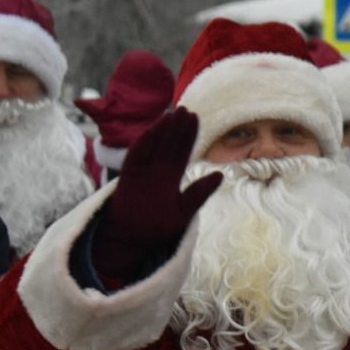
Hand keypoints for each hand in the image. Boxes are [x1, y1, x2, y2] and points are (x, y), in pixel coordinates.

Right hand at [91, 107, 221, 277]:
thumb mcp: (185, 210)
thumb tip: (221, 175)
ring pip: (153, 146)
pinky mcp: (128, 177)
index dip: (189, 135)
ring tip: (172, 114)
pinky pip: (136, 157)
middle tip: (186, 109)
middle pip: (169, 144)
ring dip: (162, 130)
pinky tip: (153, 130)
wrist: (133, 239)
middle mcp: (157, 170)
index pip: (182, 151)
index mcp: (171, 176)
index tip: (196, 118)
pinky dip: (144, 144)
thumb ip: (200, 193)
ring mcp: (142, 172)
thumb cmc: (158, 226)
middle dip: (177, 127)